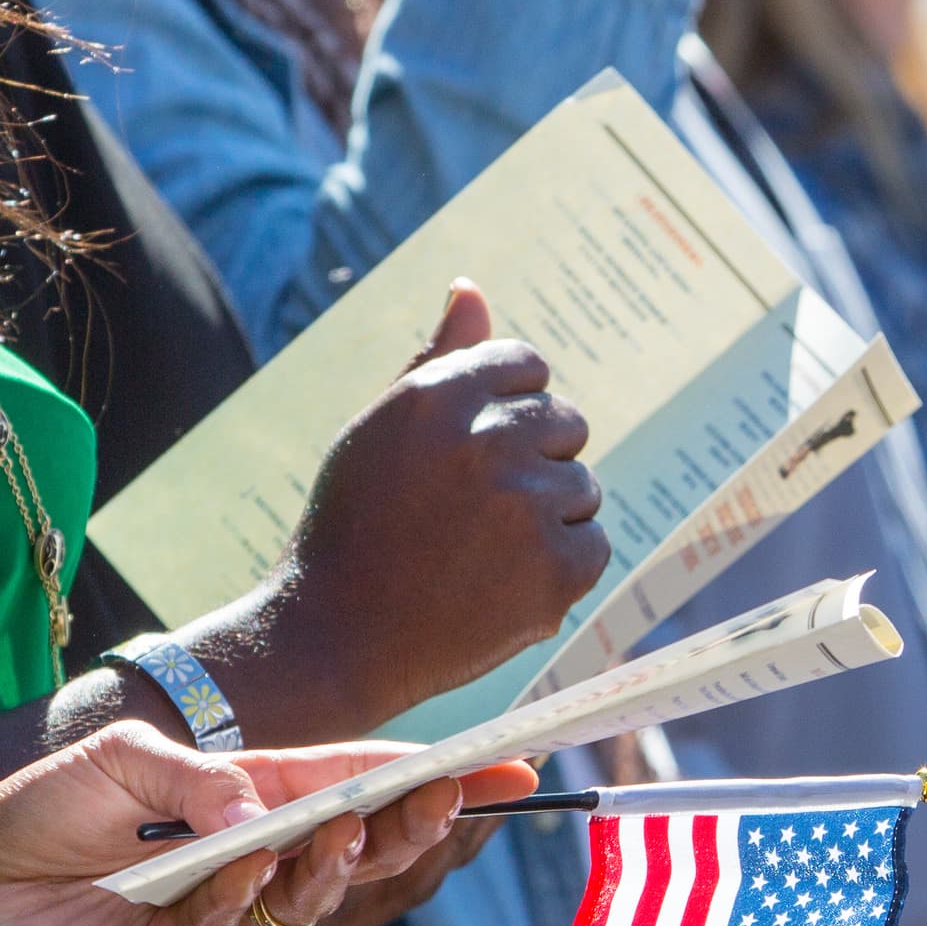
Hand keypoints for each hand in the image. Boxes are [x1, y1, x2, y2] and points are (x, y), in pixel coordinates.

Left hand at [0, 723, 536, 925]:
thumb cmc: (44, 814)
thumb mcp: (122, 761)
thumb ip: (197, 779)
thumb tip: (268, 814)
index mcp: (250, 798)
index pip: (353, 782)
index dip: (426, 773)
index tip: (503, 760)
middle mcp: (251, 859)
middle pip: (359, 845)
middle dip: (414, 820)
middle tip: (455, 791)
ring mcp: (222, 915)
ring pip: (308, 895)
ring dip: (338, 858)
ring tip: (356, 823)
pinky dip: (243, 889)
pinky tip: (253, 855)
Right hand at [275, 281, 605, 726]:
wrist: (333, 637)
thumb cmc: (353, 525)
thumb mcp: (382, 427)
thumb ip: (439, 357)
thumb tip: (471, 287)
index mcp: (440, 394)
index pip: (528, 366)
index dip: (505, 410)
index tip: (472, 453)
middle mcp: (487, 440)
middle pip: (565, 423)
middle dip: (531, 461)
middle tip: (470, 511)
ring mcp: (526, 506)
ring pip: (582, 487)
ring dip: (546, 517)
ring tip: (477, 552)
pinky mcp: (556, 570)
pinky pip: (592, 545)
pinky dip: (558, 568)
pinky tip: (499, 585)